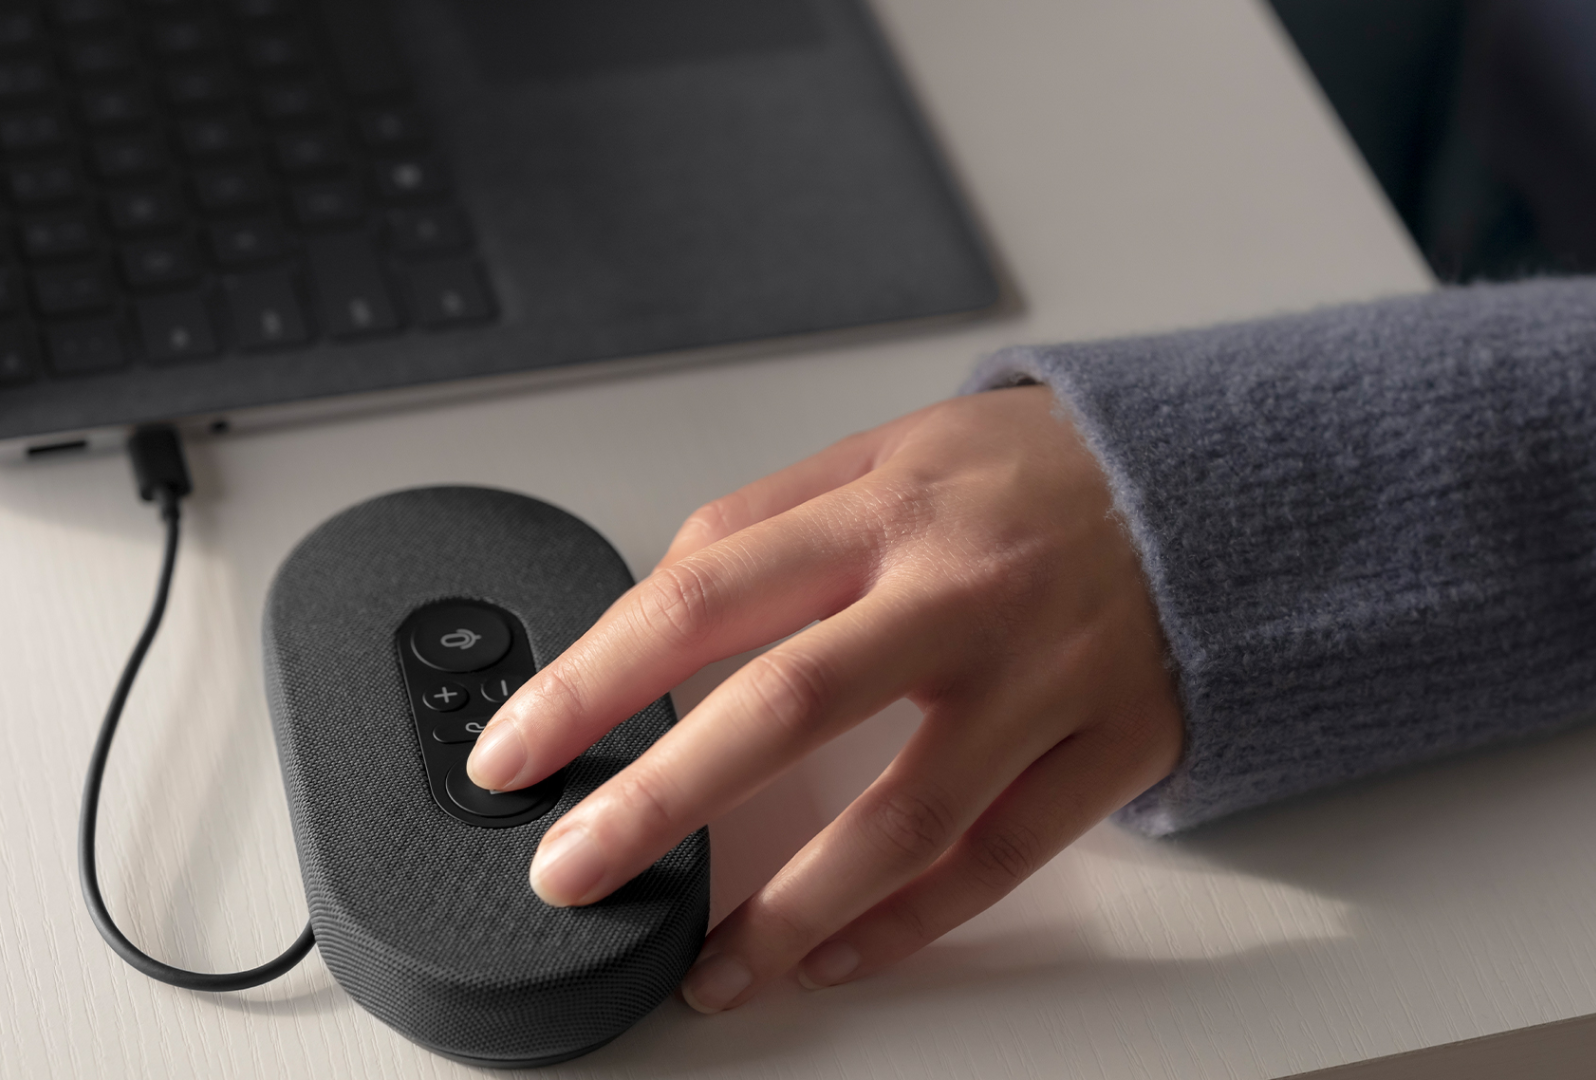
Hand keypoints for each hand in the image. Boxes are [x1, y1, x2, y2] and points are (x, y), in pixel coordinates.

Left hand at [467, 384, 1182, 1011]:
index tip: (516, 752)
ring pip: (904, 817)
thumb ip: (770, 522)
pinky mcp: (1111, 747)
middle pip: (787, 705)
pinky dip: (909, 924)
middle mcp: (959, 590)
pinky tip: (836, 957)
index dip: (593, 682)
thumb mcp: (892, 452)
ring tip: (710, 969)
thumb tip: (653, 612)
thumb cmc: (1028, 474)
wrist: (1212, 482)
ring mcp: (1043, 677)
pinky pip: (1000, 860)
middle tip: (570, 872)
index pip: (704, 593)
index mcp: (887, 508)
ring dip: (790, 911)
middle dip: (659, 804)